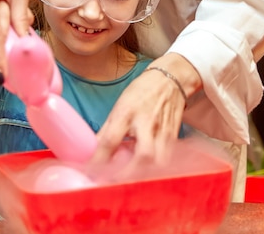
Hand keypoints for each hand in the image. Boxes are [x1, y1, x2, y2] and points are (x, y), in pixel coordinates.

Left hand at [92, 53, 201, 169]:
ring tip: (128, 180)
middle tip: (112, 182)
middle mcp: (147, 123)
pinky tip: (144, 172)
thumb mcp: (119, 106)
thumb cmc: (141, 93)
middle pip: (143, 155)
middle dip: (127, 173)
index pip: (111, 140)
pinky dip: (154, 170)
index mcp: (127, 112)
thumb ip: (107, 130)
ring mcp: (163, 132)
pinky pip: (166, 160)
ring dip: (143, 175)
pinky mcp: (174, 138)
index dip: (99, 159)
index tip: (89, 171)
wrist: (170, 81)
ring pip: (159, 162)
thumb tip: (91, 151)